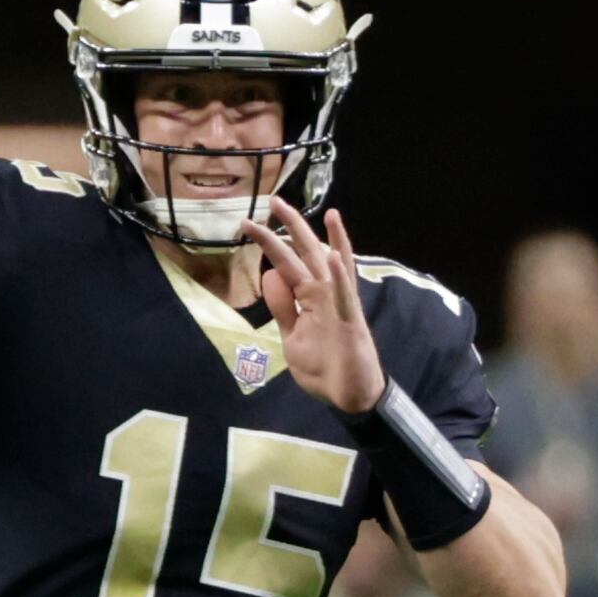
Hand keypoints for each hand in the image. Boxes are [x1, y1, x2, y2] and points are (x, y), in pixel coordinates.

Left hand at [243, 198, 385, 414]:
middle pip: (307, 253)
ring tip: (325, 212)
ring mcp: (340, 305)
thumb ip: (282, 308)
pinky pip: (344, 295)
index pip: (285, 263)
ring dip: (328, 238)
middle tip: (273, 199)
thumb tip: (270, 276)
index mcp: (309, 296)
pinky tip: (332, 254)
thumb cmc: (324, 366)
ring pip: (332, 265)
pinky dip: (338, 275)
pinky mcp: (350, 321)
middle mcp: (326, 293)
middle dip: (291, 226)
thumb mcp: (291, 337)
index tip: (248, 223)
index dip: (268, 242)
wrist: (348, 396)